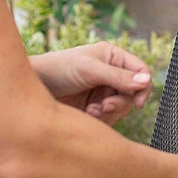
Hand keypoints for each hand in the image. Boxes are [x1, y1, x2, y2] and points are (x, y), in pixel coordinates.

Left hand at [31, 43, 152, 124]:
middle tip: (105, 107)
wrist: (31, 88)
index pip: (141, 71)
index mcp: (113, 57)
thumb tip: (146, 80)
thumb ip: (119, 77)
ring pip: (122, 107)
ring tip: (92, 111)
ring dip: (110, 112)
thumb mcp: (90, 70)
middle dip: (121, 102)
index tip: (137, 102)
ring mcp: (103, 91)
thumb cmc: (57, 69)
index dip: (143, 86)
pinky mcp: (94, 108)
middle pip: (133, 93)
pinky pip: (110, 118)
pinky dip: (101, 119)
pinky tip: (87, 115)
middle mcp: (111, 74)